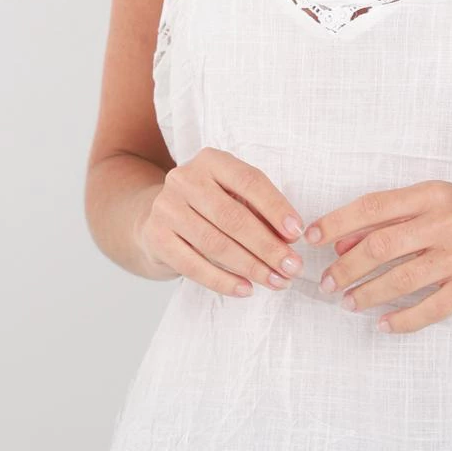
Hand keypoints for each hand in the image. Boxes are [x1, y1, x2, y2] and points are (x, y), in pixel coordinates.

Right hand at [136, 146, 305, 297]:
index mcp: (211, 160)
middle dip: (268, 246)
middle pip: (234, 217)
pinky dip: (223, 281)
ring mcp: (167, 208)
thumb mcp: (231, 194)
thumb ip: (259, 210)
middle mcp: (185, 179)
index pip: (250, 181)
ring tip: (276, 281)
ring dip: (251, 267)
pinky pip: (193, 265)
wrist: (153, 216)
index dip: (276, 208)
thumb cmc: (207, 205)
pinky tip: (246, 289)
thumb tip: (289, 237)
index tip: (298, 233)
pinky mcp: (156, 237)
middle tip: (292, 267)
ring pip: (216, 243)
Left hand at [305, 180, 451, 333]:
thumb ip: (394, 218)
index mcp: (430, 195)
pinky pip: (430, 309)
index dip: (337, 223)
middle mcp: (444, 222)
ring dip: (366, 294)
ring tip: (346, 303)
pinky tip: (383, 324)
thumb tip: (344, 240)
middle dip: (345, 268)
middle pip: (380, 247)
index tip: (311, 239)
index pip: (373, 207)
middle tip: (326, 283)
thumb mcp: (437, 202)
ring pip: (400, 279)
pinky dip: (402, 320)